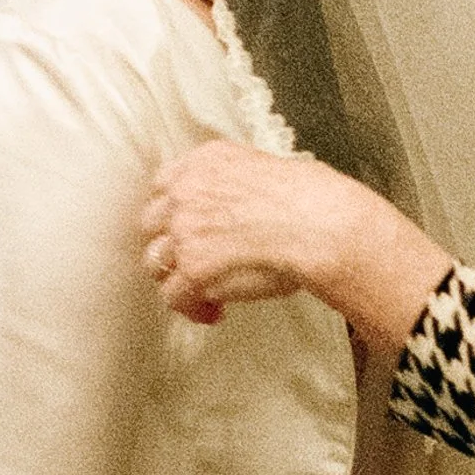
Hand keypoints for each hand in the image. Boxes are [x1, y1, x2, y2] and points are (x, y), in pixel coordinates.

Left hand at [143, 145, 453, 349]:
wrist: (322, 224)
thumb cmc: (312, 200)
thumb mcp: (266, 169)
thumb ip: (235, 182)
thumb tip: (235, 205)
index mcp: (206, 161)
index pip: (164, 183)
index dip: (174, 210)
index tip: (186, 227)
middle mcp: (187, 191)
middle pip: (152, 222)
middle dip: (171, 243)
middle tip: (193, 261)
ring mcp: (185, 230)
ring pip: (155, 261)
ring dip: (177, 278)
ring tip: (203, 294)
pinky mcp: (193, 269)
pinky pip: (173, 296)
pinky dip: (191, 309)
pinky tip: (215, 313)